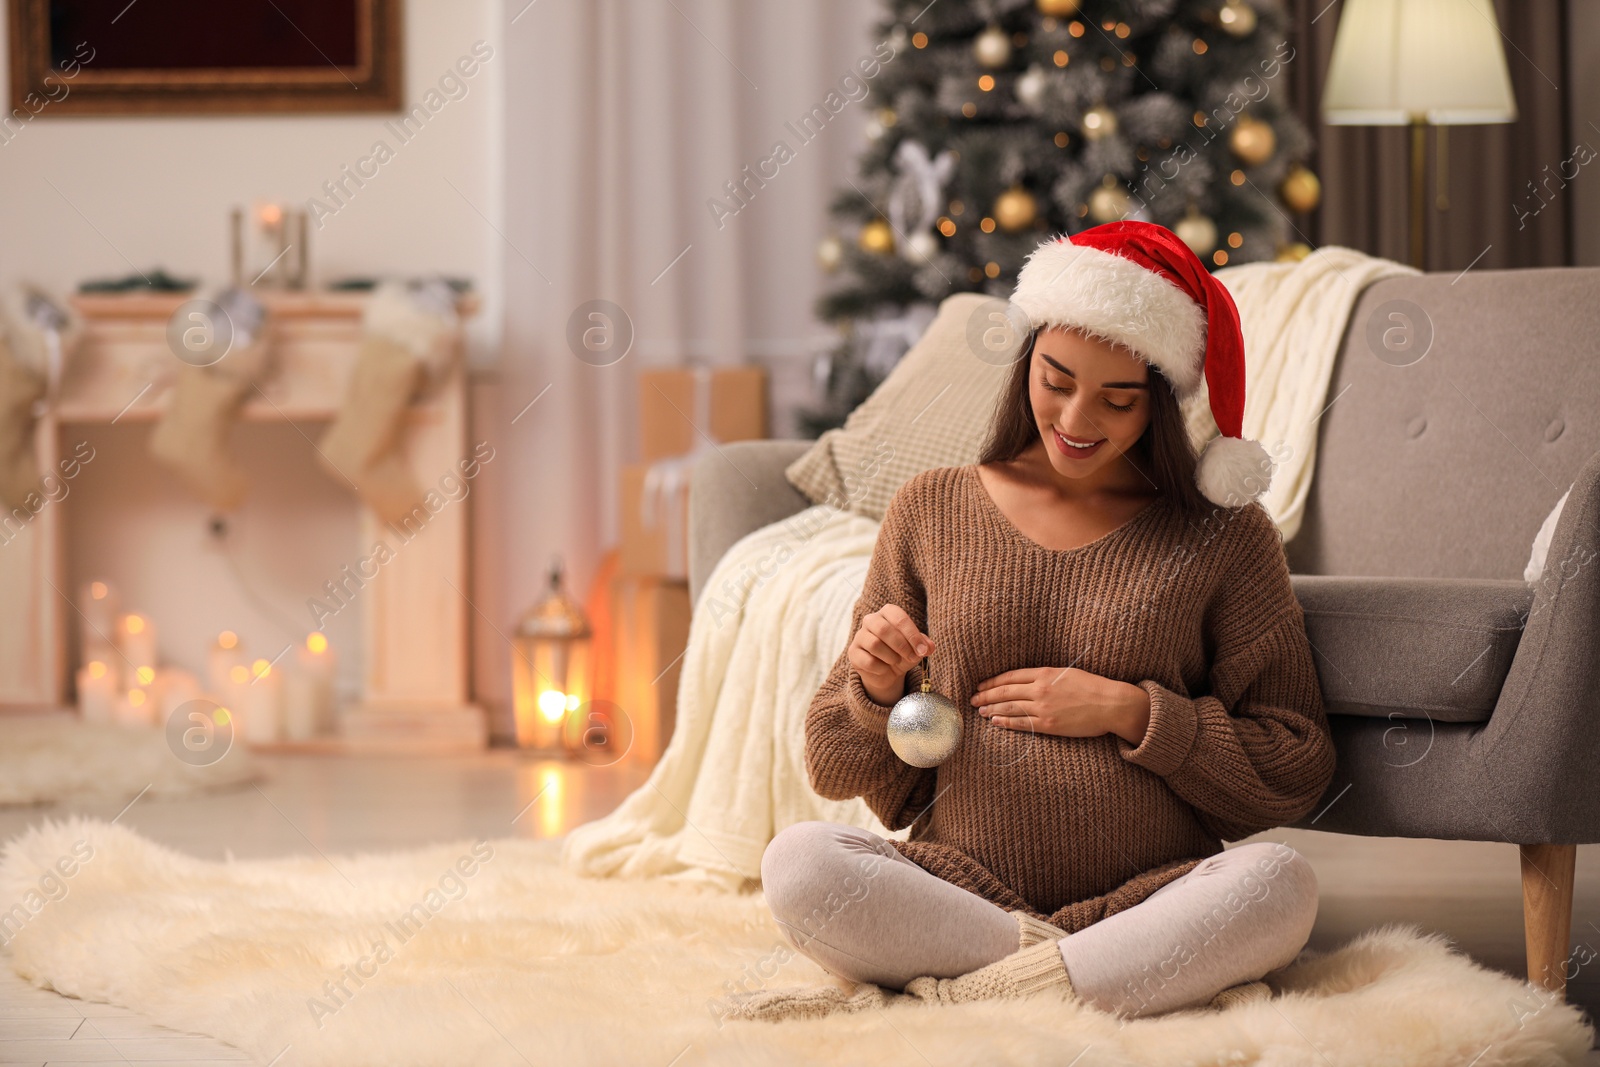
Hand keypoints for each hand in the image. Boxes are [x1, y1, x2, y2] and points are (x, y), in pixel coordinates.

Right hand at [847, 603, 933, 705]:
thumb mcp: (916, 648)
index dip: (912, 635)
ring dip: (891, 657)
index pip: (899, 618)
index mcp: (887, 613)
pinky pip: (868, 661)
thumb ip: (924, 645)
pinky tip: (884, 669)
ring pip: (874, 644)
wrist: (887, 672)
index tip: (923, 650)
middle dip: (902, 646)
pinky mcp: (853, 653)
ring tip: (896, 661)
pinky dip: (881, 668)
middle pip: (883, 629)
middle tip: (912, 657)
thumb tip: (929, 647)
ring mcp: (860, 636)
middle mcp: (871, 620)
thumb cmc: (902, 653)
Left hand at [970, 667, 1150, 743]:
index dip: (992, 681)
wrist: (1111, 704)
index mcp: (1045, 673)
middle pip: (1005, 692)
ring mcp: (1044, 707)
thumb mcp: (1067, 673)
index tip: (981, 685)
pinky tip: (995, 722)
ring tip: (979, 711)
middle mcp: (1041, 689)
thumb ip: (1046, 676)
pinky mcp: (1049, 724)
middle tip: (972, 700)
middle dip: (986, 696)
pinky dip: (1006, 722)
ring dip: (991, 709)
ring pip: (1010, 707)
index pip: (1010, 676)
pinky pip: (1022, 724)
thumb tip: (1028, 680)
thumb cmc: (1093, 687)